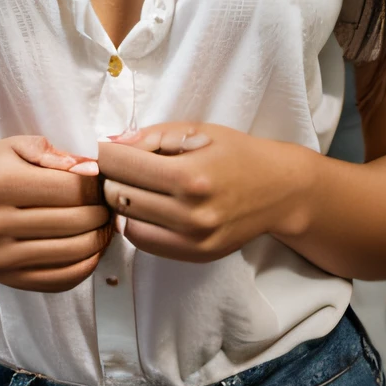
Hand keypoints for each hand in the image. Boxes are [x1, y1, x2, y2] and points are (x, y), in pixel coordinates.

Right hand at [0, 136, 113, 291]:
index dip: (96, 187)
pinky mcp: (1, 276)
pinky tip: (92, 251)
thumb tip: (91, 168)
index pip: (70, 190)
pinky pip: (57, 280)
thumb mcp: (17, 145)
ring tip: (104, 226)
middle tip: (109, 206)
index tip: (102, 184)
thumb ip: (53, 152)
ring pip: (71, 253)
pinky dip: (85, 267)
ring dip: (99, 240)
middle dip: (102, 213)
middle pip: (74, 222)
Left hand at [97, 123, 313, 263]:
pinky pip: (144, 242)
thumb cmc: (238, 153)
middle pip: (117, 194)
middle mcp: (189, 214)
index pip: (120, 165)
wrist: (280, 189)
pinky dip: (138, 222)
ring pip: (126, 221)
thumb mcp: (197, 130)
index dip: (106, 154)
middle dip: (112, 176)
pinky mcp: (195, 255)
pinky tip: (151, 206)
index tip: (106, 149)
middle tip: (120, 166)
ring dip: (123, 201)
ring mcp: (192, 240)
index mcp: (189, 176)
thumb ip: (151, 136)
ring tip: (136, 185)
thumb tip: (110, 145)